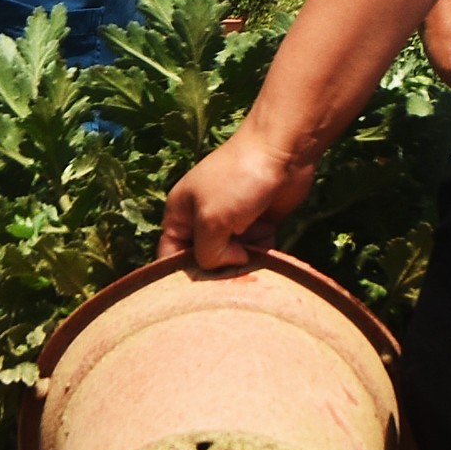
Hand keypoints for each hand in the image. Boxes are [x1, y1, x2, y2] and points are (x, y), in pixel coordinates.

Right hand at [160, 126, 316, 273]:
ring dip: (243, 268)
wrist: (281, 151)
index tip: (195, 298)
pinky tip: (270, 259)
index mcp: (180, 215)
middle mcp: (203, 221)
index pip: (169, 255)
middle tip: (232, 284)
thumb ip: (208, 253)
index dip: (179, 277)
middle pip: (203, 261)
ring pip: (231, 259)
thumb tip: (231, 264)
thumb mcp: (210, 220)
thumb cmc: (236, 181)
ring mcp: (232, 223)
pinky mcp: (258, 224)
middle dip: (216, 274)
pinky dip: (262, 257)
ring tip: (254, 271)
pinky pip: (255, 251)